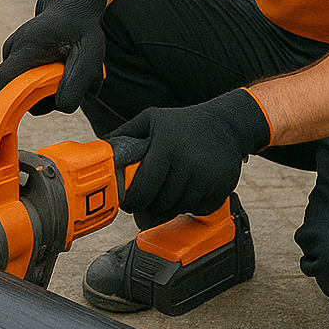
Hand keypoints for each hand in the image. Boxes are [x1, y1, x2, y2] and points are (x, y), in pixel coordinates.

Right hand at [0, 0, 106, 113]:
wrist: (76, 5)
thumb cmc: (83, 30)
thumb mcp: (90, 57)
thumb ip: (75, 85)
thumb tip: (61, 107)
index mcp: (24, 47)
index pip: (4, 81)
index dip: (18, 99)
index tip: (47, 97)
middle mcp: (13, 48)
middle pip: (15, 89)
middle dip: (41, 96)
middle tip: (65, 80)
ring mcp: (14, 49)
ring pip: (23, 84)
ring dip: (45, 88)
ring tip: (65, 70)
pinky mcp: (20, 53)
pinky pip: (28, 77)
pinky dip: (44, 80)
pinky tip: (59, 67)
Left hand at [108, 89, 270, 224]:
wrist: (226, 125)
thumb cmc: (182, 123)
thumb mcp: (152, 119)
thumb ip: (126, 133)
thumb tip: (102, 147)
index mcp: (167, 146)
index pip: (144, 187)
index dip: (133, 200)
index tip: (128, 202)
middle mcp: (187, 163)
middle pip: (160, 202)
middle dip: (149, 205)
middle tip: (144, 202)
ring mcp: (206, 178)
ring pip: (178, 208)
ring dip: (168, 207)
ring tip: (164, 195)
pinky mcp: (221, 189)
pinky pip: (197, 209)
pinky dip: (189, 206)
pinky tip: (185, 192)